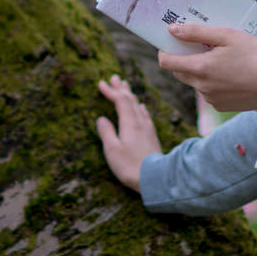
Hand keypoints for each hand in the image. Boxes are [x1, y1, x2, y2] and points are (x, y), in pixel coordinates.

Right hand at [94, 74, 162, 191]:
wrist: (155, 178)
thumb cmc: (130, 166)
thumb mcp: (112, 150)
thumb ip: (106, 132)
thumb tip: (101, 119)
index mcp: (130, 123)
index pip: (120, 101)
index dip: (111, 91)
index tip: (101, 83)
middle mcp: (140, 122)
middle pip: (131, 100)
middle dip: (121, 88)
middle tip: (114, 77)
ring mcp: (148, 129)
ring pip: (138, 106)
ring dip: (130, 95)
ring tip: (126, 87)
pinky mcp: (152, 136)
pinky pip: (145, 115)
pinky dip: (139, 107)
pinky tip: (141, 107)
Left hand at [158, 24, 256, 112]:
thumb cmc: (255, 55)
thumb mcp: (227, 36)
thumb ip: (197, 32)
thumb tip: (173, 30)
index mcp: (201, 68)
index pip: (167, 62)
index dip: (165, 51)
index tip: (171, 43)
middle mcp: (202, 87)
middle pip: (179, 73)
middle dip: (183, 60)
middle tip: (200, 48)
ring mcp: (212, 99)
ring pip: (195, 83)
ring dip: (200, 72)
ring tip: (221, 61)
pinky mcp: (222, 106)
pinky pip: (209, 93)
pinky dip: (213, 84)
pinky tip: (231, 75)